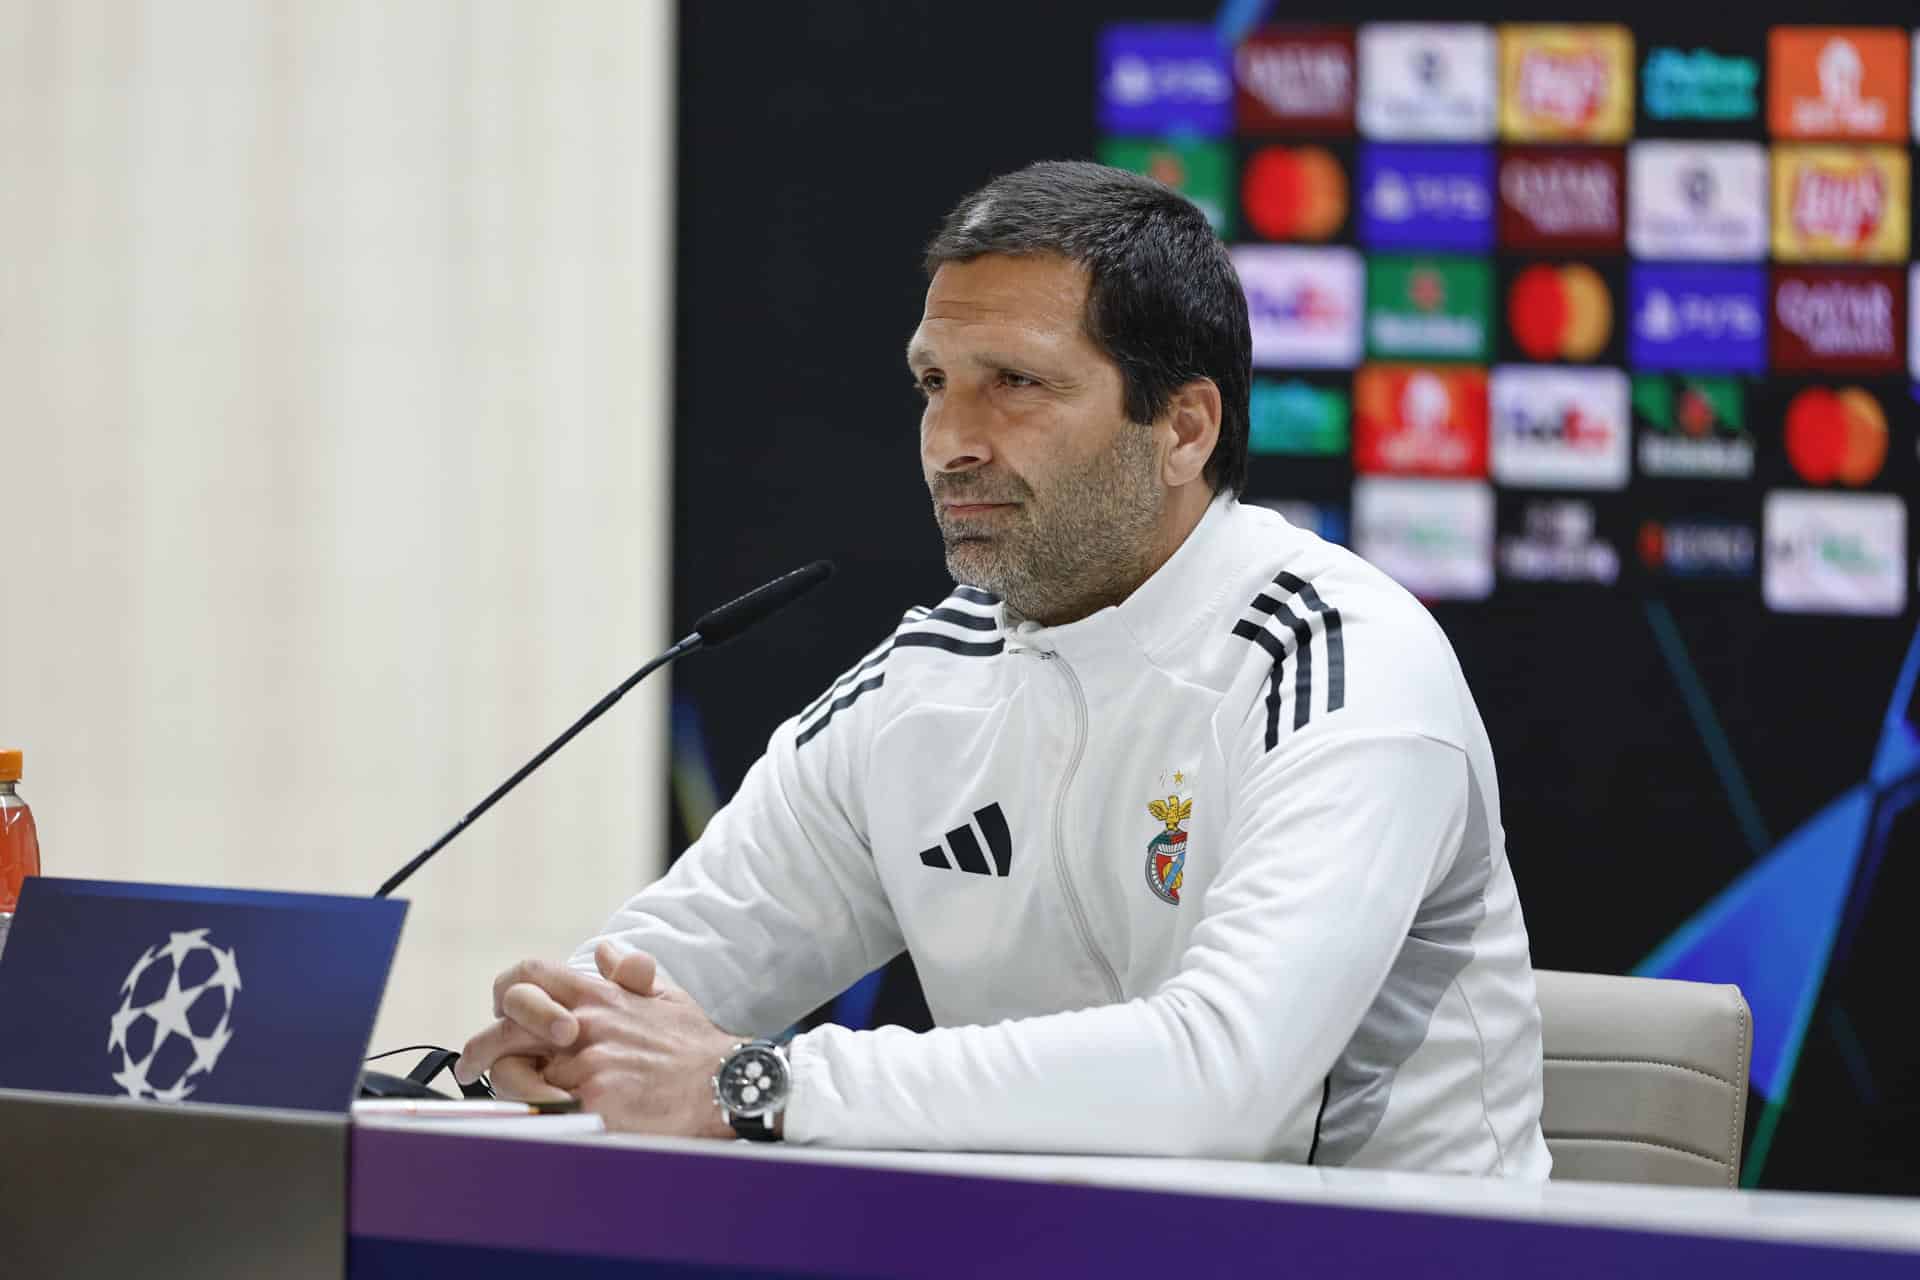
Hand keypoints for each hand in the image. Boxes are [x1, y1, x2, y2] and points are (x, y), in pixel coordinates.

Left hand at [457, 943, 738, 1137]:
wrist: (723, 1082)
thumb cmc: (694, 1044)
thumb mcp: (664, 993)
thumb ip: (627, 972)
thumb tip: (603, 951)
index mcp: (597, 996)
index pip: (529, 978)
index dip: (505, 996)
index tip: (495, 1016)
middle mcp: (585, 1025)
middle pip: (507, 1030)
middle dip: (480, 1051)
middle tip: (469, 1067)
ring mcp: (586, 1064)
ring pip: (516, 1077)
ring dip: (507, 1089)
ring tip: (512, 1100)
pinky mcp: (592, 1103)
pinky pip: (542, 1112)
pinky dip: (535, 1117)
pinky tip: (541, 1121)